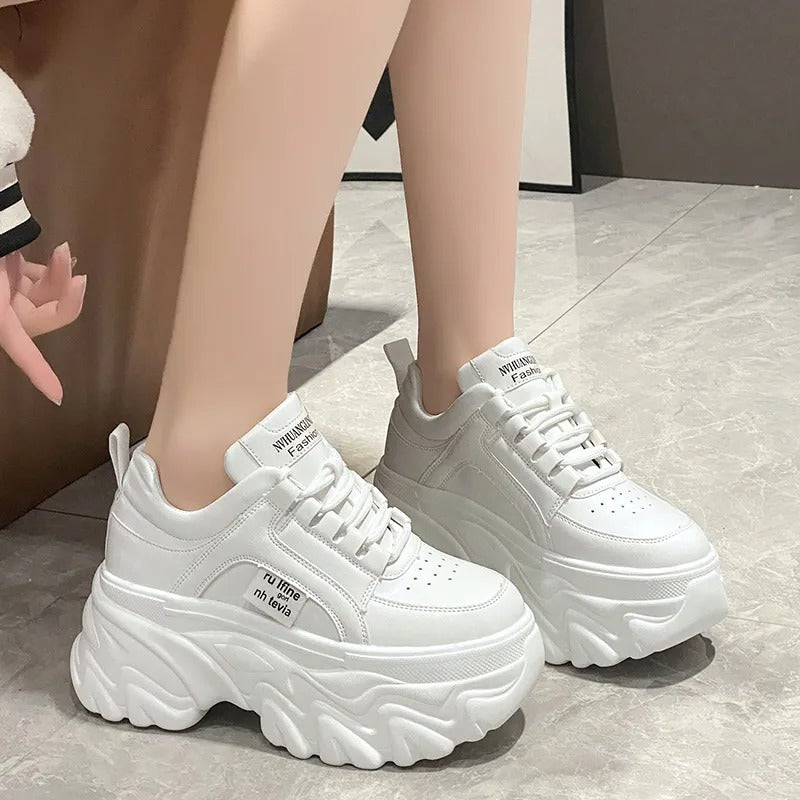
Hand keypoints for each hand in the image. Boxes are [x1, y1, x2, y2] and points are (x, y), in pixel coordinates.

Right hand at [0, 242, 86, 404]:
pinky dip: (52, 272)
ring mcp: (10, 294)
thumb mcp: (4, 272)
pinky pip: (42, 281)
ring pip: (49, 296)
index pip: (21, 349)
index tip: (58, 397)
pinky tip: (60, 258)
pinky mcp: (15, 276)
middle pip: (47, 314)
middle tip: (66, 258)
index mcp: (0, 317)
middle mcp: (5, 311)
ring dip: (60, 276)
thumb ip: (33, 280)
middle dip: (62, 289)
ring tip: (62, 251)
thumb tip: (72, 271)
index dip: (38, 373)